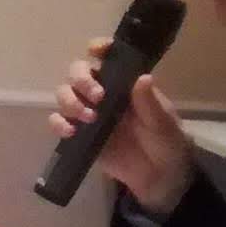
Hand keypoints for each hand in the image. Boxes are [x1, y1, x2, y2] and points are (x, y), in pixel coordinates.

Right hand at [50, 42, 191, 211]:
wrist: (160, 178)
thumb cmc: (166, 143)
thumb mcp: (163, 123)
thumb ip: (150, 103)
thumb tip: (143, 77)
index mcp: (125, 85)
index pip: (108, 58)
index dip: (99, 48)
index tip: (95, 50)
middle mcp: (104, 94)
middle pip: (78, 72)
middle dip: (81, 80)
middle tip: (97, 97)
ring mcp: (89, 113)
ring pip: (64, 93)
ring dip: (70, 101)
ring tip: (89, 118)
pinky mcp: (79, 134)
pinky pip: (58, 121)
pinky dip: (59, 123)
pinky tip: (71, 131)